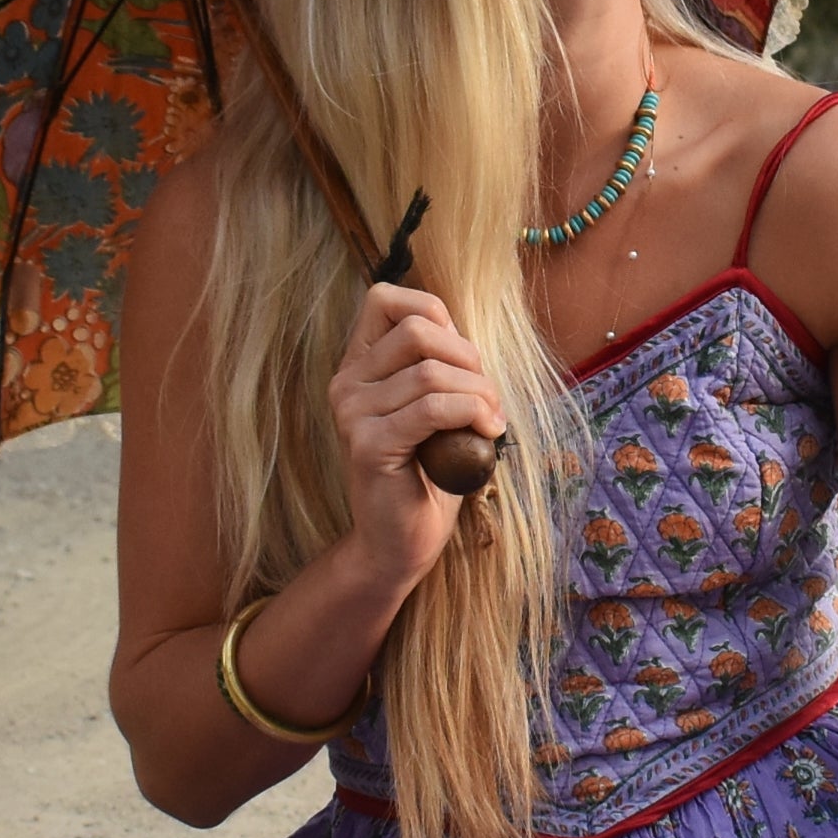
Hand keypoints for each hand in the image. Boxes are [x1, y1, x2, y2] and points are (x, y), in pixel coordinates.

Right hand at [326, 285, 506, 593]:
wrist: (403, 539)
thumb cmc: (429, 471)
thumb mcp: (435, 404)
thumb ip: (438, 363)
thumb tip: (461, 330)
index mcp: (358, 364)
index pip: (386, 298)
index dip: (436, 314)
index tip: (463, 359)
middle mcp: (346, 382)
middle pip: (418, 330)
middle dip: (468, 357)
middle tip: (487, 396)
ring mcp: (351, 413)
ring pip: (432, 372)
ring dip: (479, 393)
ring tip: (492, 421)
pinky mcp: (367, 444)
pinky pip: (433, 408)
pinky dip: (473, 413)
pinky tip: (488, 432)